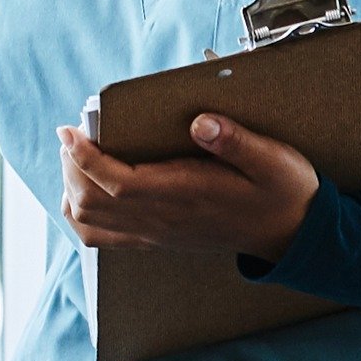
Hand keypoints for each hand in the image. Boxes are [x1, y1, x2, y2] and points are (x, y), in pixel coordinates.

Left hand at [57, 114, 319, 263]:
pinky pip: (103, 236)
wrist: (291, 233)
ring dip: (72, 189)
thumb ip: (236, 141)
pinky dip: (82, 213)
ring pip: (91, 223)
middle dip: (71, 167)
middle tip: (73, 135)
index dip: (85, 158)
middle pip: (92, 202)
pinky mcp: (156, 238)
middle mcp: (162, 219)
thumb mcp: (272, 159)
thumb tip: (201, 121)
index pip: (117, 182)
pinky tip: (86, 188)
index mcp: (184, 195)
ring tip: (75, 157)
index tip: (70, 130)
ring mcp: (156, 233)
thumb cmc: (280, 190)